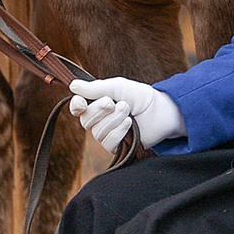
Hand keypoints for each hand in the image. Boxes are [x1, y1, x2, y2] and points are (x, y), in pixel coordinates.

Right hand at [66, 76, 185, 154]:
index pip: (77, 108)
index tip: (81, 103)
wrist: (161, 112)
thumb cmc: (141, 97)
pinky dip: (118, 131)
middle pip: (85, 120)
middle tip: (113, 102)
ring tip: (128, 110)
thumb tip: (73, 86)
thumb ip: (96, 88)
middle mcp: (99, 121)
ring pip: (97, 132)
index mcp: (97, 104)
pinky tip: (130, 124)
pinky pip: (108, 143)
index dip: (75, 106)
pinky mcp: (116, 147)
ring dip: (113, 119)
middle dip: (99, 110)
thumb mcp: (118, 87)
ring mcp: (107, 135)